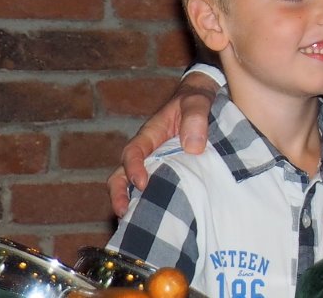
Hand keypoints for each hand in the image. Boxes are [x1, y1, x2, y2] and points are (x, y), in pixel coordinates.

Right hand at [106, 73, 218, 214]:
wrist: (203, 100)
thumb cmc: (195, 99)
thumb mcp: (197, 101)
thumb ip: (195, 119)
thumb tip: (192, 148)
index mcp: (150, 134)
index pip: (133, 152)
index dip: (133, 168)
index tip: (143, 183)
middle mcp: (147, 152)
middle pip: (122, 174)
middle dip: (118, 194)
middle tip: (124, 213)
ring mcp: (154, 164)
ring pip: (132, 186)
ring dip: (131, 203)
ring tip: (137, 224)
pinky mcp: (167, 174)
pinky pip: (154, 190)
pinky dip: (151, 204)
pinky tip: (160, 220)